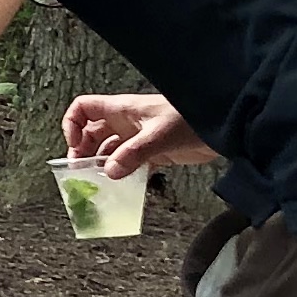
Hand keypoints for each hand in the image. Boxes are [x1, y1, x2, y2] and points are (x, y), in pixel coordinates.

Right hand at [64, 92, 215, 178]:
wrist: (224, 125)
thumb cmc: (191, 119)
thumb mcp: (160, 135)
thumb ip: (133, 154)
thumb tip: (108, 173)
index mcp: (122, 110)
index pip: (84, 108)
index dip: (72, 125)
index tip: (75, 147)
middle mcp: (126, 123)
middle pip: (92, 134)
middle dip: (83, 152)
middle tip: (81, 174)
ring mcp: (139, 138)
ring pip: (110, 151)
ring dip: (102, 166)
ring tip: (98, 184)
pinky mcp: (154, 152)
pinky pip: (129, 163)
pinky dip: (122, 175)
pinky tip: (121, 188)